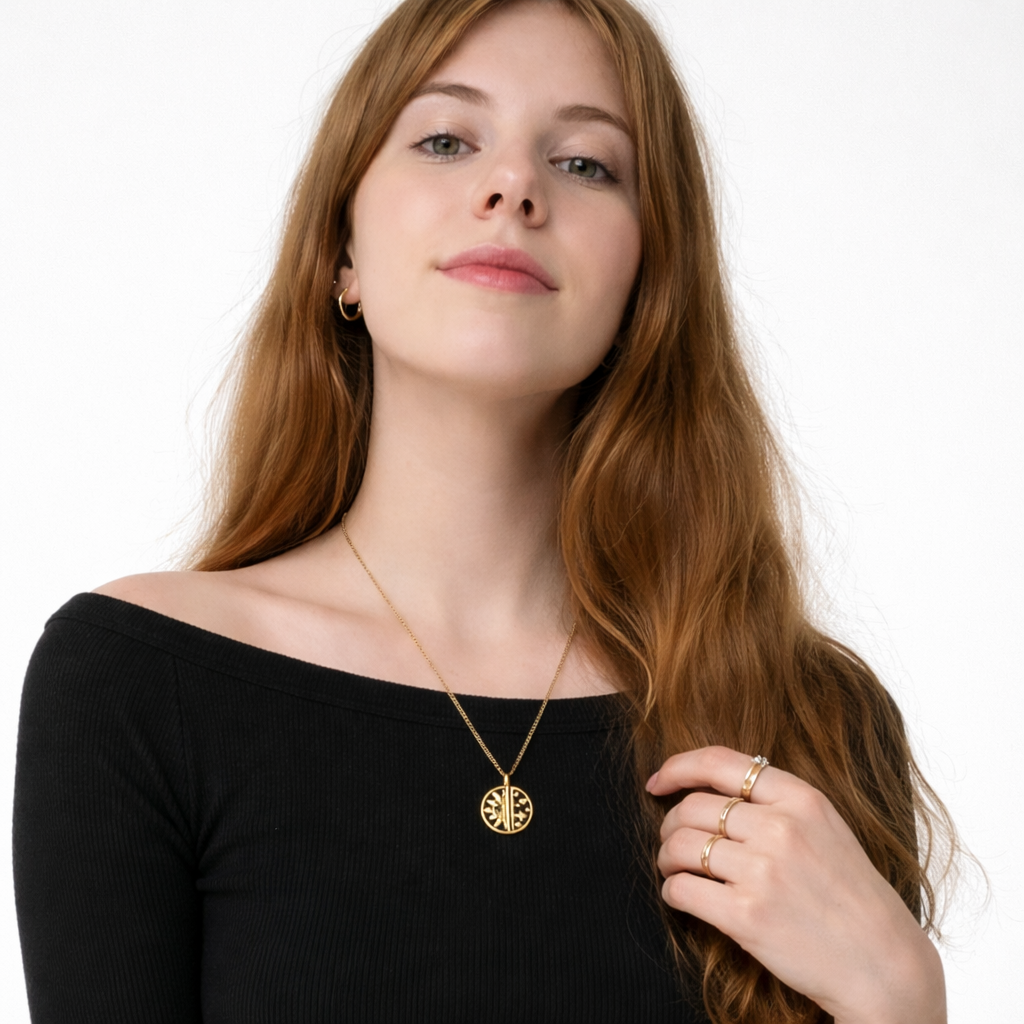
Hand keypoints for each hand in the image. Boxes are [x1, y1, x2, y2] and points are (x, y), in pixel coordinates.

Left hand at [647, 746, 945, 1023]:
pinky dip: (672, 891)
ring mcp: (763, 871)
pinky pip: (682, 889)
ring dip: (666, 857)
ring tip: (674, 868)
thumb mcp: (826, 826)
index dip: (678, 767)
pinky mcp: (747, 915)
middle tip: (671, 841)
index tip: (657, 781)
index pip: (719, 762)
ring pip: (680, 845)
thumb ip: (778, 801)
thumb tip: (713, 785)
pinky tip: (681, 896)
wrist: (884, 963)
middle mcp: (781, 828)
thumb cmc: (852, 895)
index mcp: (801, 798)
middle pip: (692, 807)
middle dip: (670, 824)